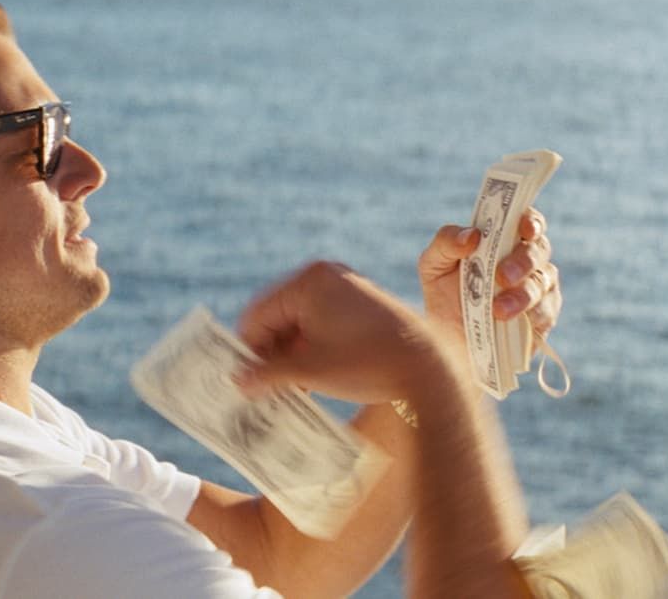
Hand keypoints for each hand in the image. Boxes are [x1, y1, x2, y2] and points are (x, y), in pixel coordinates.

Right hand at [236, 261, 458, 404]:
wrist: (429, 367)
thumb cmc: (367, 364)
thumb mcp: (310, 371)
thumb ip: (267, 373)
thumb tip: (238, 381)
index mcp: (308, 281)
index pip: (258, 315)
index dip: (249, 351)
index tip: (248, 383)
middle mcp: (327, 276)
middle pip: (279, 318)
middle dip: (273, 354)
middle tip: (269, 391)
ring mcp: (347, 288)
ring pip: (301, 324)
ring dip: (293, 356)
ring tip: (295, 390)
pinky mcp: (362, 305)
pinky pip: (324, 324)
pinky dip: (315, 349)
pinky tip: (316, 380)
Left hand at [418, 207, 561, 347]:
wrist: (447, 342)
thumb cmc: (444, 294)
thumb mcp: (433, 265)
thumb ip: (446, 242)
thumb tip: (472, 235)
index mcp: (505, 241)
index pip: (527, 221)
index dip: (531, 221)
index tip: (525, 229)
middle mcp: (528, 262)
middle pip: (539, 250)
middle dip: (523, 261)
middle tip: (502, 276)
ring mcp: (539, 290)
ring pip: (542, 283)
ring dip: (523, 295)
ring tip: (498, 310)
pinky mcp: (542, 319)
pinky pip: (546, 312)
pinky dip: (531, 315)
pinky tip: (511, 321)